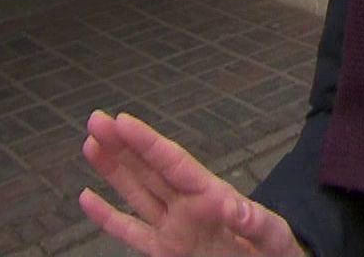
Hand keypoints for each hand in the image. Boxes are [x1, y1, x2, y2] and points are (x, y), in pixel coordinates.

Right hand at [79, 110, 303, 256]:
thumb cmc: (276, 251)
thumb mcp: (274, 236)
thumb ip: (255, 222)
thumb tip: (235, 208)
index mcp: (211, 195)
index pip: (173, 163)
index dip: (147, 142)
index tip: (122, 120)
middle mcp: (186, 207)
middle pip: (149, 170)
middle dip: (122, 145)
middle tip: (95, 119)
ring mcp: (173, 229)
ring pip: (136, 193)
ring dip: (113, 170)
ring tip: (90, 144)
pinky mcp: (165, 252)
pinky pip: (131, 232)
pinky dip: (108, 217)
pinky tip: (87, 198)